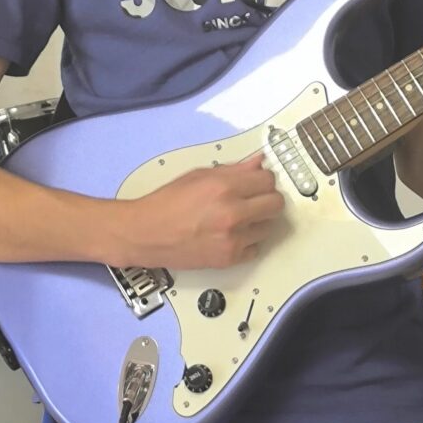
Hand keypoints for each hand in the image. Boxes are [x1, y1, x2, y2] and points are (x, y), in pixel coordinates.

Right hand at [120, 154, 284, 269]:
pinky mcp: (229, 258)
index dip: (264, 179)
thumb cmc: (167, 203)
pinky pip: (256, 248)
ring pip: (269, 227)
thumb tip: (257, 163)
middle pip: (276, 204)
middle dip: (268, 198)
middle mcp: (232, 212)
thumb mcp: (199, 175)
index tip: (260, 181)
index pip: (268, 180)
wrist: (146, 234)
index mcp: (224, 187)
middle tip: (256, 198)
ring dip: (259, 221)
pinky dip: (248, 241)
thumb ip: (233, 169)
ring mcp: (232, 238)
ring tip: (240, 217)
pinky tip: (234, 234)